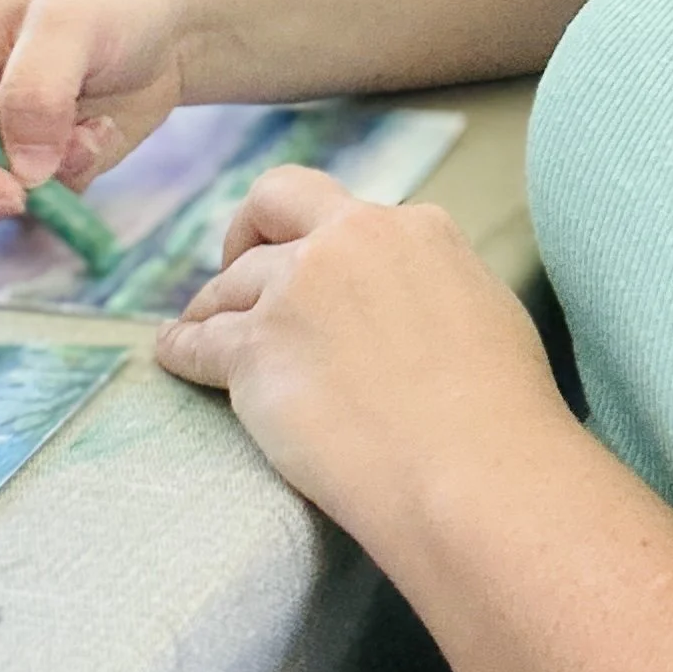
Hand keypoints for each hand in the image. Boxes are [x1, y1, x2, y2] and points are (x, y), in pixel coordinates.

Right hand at [0, 0, 194, 237]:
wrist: (168, 23)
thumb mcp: (74, 22)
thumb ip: (39, 89)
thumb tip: (22, 171)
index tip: (13, 195)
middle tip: (32, 197)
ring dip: (26, 199)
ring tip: (85, 141)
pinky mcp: (17, 171)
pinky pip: (21, 213)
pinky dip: (63, 194)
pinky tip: (98, 136)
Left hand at [154, 166, 568, 547]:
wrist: (472, 471)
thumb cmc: (501, 415)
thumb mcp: (485, 312)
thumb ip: (437, 286)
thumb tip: (414, 301)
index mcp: (415, 228)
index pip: (354, 219)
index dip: (330, 248)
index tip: (319, 276)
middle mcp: (349, 241)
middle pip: (275, 199)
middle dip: (249, 228)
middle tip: (239, 264)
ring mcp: (295, 290)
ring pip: (230, 283)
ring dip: (210, 306)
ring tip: (197, 328)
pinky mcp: (254, 350)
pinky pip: (199, 342)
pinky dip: (180, 348)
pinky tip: (171, 355)